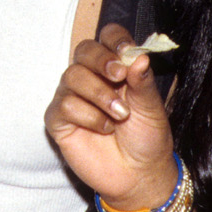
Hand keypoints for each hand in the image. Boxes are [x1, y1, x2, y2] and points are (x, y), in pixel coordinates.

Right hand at [45, 24, 177, 210]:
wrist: (139, 174)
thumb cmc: (146, 138)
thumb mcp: (152, 107)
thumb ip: (143, 81)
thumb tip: (140, 57)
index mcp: (116, 68)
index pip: (107, 38)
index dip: (114, 39)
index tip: (127, 52)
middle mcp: (91, 78)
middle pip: (84, 50)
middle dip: (102, 61)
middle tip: (119, 76)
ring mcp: (72, 97)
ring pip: (72, 76)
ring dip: (99, 94)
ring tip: (120, 115)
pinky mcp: (59, 120)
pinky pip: (64, 105)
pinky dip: (88, 116)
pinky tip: (104, 128)